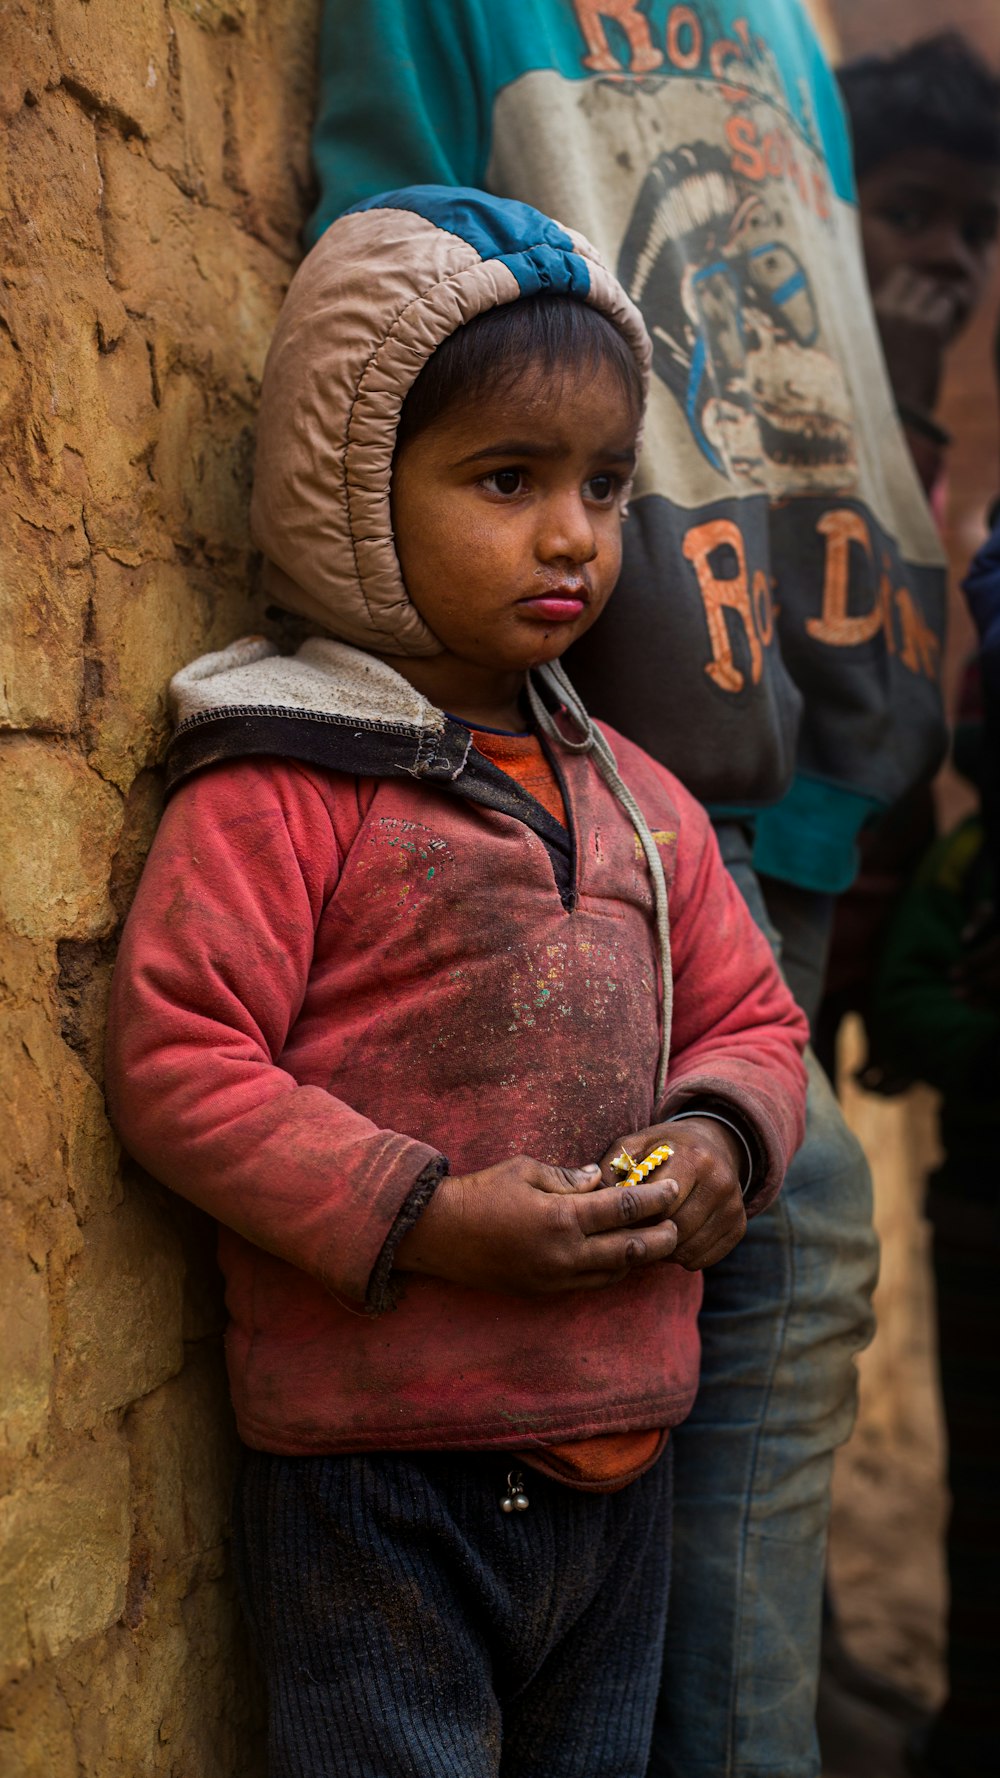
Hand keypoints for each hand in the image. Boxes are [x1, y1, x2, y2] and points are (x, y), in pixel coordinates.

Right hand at [393, 1156, 679, 1295]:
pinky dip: (611, 1271)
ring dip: (639, 1258)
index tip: (674, 1189)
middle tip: (678, 1224)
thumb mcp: (526, 1170)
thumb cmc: (481, 1192)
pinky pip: (590, 1284)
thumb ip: (569, 1177)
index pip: (624, 1209)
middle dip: (661, 1237)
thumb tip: (602, 1180)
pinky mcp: (544, 1291)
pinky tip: (620, 1258)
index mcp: (562, 1217)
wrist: (438, 1234)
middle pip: (630, 1249)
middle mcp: (564, 1253)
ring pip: (614, 1273)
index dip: (655, 1198)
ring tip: (657, 1242)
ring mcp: (554, 1277)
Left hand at [599, 1116, 745, 1271]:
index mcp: (693, 1158)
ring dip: (663, 1250)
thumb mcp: (636, 1144)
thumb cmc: (664, 1148)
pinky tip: (672, 1239)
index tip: (623, 1215)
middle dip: (649, 1235)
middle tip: (632, 1231)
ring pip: (688, 1249)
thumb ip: (613, 1166)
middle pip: (675, 1229)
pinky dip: (682, 1257)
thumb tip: (594, 1197)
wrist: (713, 1144)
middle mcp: (720, 1181)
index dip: (636, 1215)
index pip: (661, 1203)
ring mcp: (733, 1205)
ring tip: (650, 1234)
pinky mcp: (739, 1226)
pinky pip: (703, 1259)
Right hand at [873, 265, 955, 413]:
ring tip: (932, 331)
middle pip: (912, 277)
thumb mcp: (862, 359)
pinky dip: (948, 318)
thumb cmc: (874, 398)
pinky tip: (940, 340)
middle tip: (924, 319)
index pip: (892, 280)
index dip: (905, 291)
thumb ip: (874, 333)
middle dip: (921, 294)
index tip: (910, 308)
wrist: (890, 417)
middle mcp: (882, 311)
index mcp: (861, 319)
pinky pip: (946, 305)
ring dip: (935, 305)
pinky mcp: (928, 329)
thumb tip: (892, 319)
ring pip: (931, 288)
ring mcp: (905, 317)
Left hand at [952, 902, 999, 1008]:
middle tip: (955, 994)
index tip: (951, 974)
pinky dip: (997, 1005)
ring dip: (989, 999)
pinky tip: (982, 1006)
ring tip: (968, 1003)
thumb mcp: (991, 913)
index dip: (972, 964)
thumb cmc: (999, 921)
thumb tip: (965, 939)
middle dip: (978, 986)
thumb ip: (980, 921)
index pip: (994, 952)